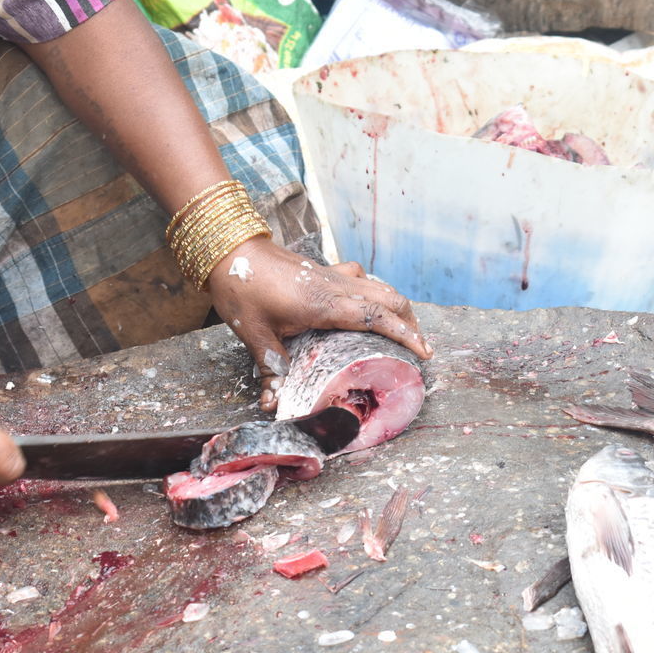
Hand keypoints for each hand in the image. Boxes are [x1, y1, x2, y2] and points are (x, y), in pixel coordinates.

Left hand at [205, 237, 432, 410]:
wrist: (229, 248)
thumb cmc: (242, 289)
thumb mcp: (255, 335)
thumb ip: (271, 370)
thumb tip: (272, 405)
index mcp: (325, 304)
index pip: (378, 317)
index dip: (405, 335)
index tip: (424, 352)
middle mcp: (336, 286)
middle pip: (390, 299)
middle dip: (410, 323)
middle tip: (418, 348)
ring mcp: (333, 275)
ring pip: (380, 286)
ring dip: (397, 306)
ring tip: (403, 329)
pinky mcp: (325, 270)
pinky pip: (362, 278)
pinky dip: (375, 292)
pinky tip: (368, 303)